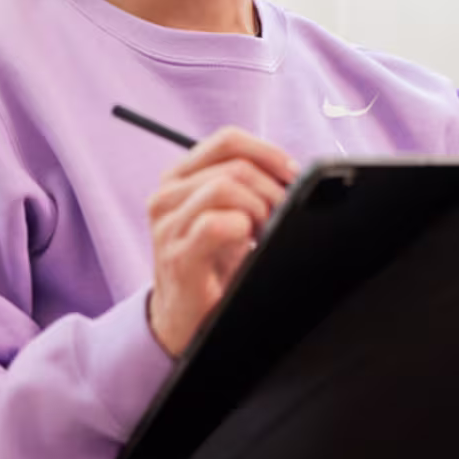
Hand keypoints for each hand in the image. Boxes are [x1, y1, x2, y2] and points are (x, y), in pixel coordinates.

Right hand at [145, 127, 299, 356]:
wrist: (187, 317)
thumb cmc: (214, 262)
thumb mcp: (228, 212)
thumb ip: (246, 184)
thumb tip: (292, 170)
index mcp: (179, 177)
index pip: (227, 140)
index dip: (268, 152)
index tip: (292, 174)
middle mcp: (166, 196)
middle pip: (234, 165)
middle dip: (271, 187)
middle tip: (281, 214)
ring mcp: (168, 226)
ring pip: (225, 187)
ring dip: (258, 208)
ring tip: (262, 232)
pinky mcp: (178, 257)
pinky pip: (216, 224)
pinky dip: (242, 228)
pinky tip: (247, 245)